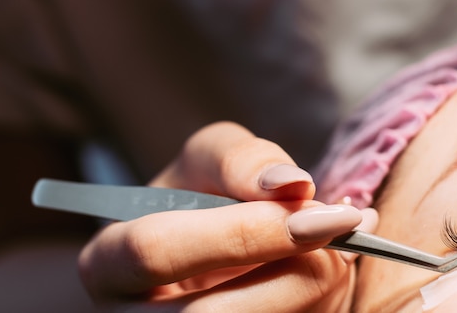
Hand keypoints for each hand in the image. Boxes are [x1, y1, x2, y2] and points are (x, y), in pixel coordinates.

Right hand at [78, 121, 377, 311]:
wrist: (210, 244)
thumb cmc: (203, 197)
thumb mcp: (211, 158)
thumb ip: (241, 160)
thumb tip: (293, 186)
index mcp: (109, 264)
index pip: (157, 251)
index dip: (242, 230)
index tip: (316, 208)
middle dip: (293, 272)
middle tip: (347, 228)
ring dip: (317, 289)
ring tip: (345, 242)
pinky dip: (322, 303)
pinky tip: (333, 268)